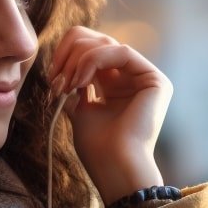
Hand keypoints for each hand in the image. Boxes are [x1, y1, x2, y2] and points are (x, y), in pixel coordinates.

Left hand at [47, 26, 172, 204]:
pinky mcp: (155, 80)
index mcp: (116, 84)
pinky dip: (94, 61)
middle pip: (98, 39)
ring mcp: (145, 78)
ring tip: (68, 84)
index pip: (91, 49)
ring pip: (106, 43)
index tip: (52, 77)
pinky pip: (121, 52)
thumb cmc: (97, 147)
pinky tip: (81, 82)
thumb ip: (77, 83)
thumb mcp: (79, 107)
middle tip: (57, 80)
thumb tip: (65, 65)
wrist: (113, 167)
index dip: (66, 54)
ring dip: (79, 60)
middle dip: (70, 54)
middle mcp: (132, 78)